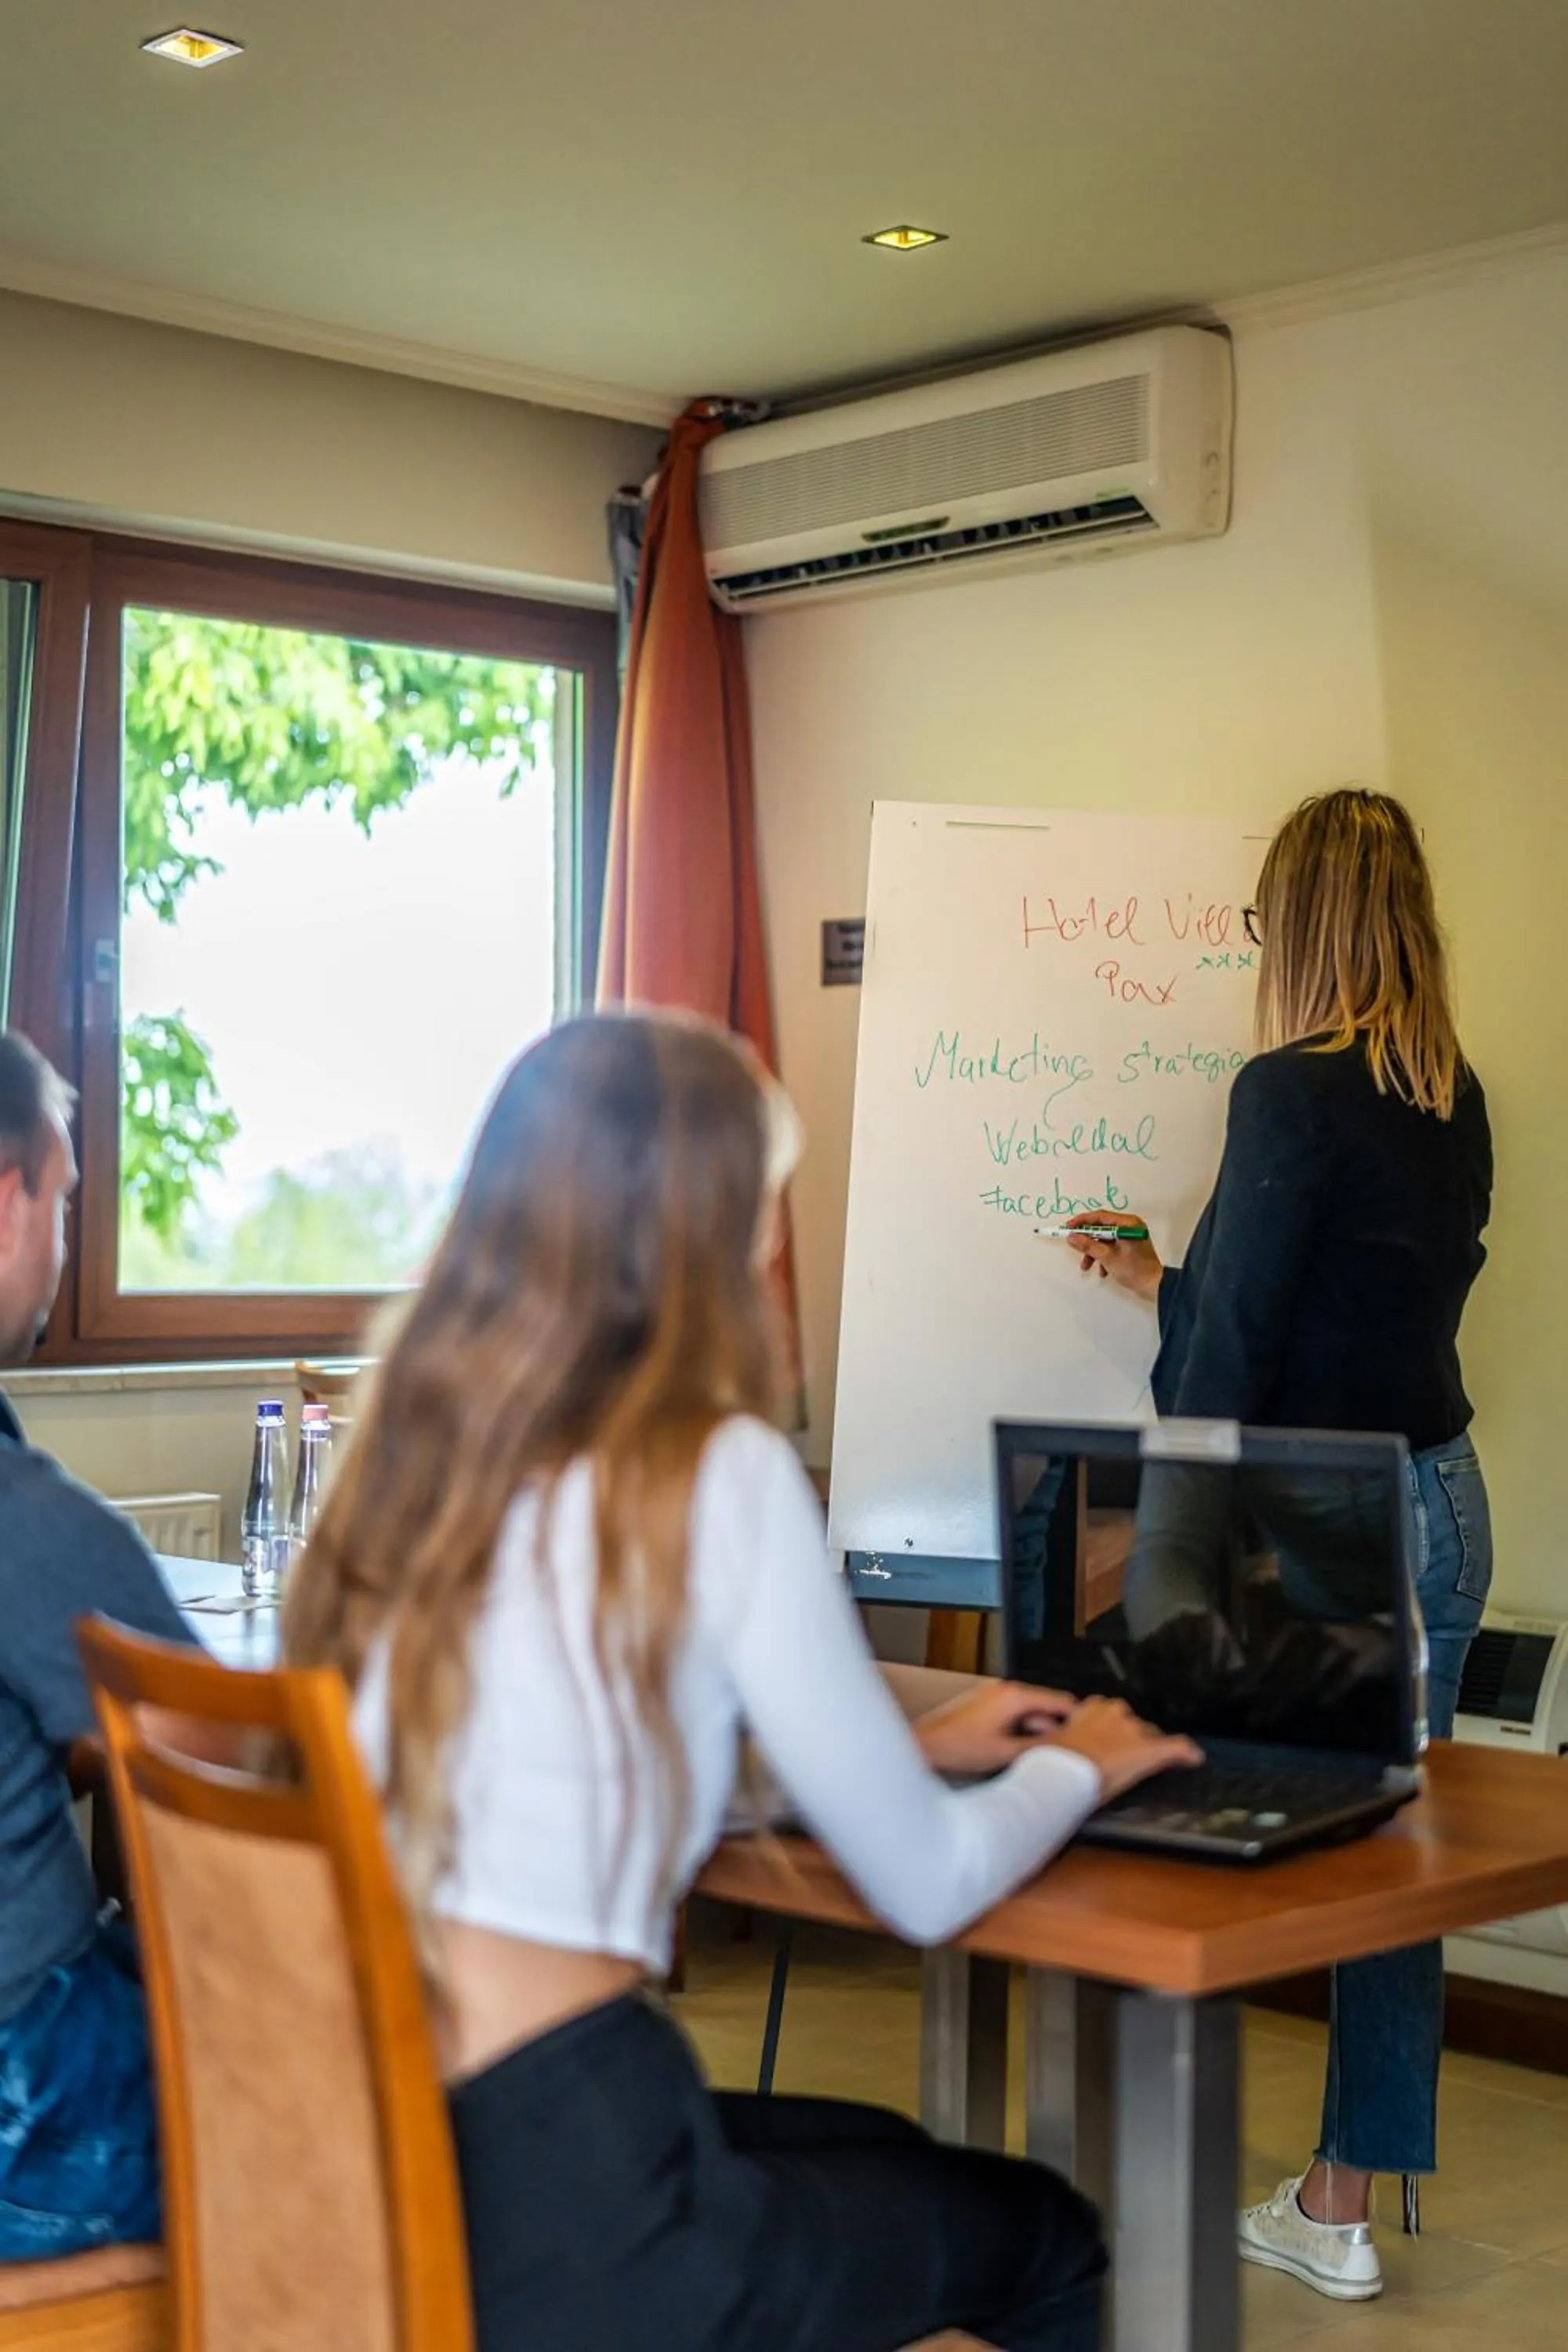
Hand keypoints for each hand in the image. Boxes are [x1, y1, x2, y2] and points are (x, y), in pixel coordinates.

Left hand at [914, 1679, 1077, 1775]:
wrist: (926, 1746)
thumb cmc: (959, 1748)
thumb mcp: (1007, 1754)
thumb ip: (1039, 1749)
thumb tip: (1063, 1749)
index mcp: (1014, 1696)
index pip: (1059, 1701)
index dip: (1077, 1717)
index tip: (1091, 1730)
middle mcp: (1004, 1689)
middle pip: (1043, 1706)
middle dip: (1052, 1729)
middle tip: (1060, 1751)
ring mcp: (992, 1694)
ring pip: (1027, 1712)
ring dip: (1034, 1731)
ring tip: (1031, 1754)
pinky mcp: (984, 1703)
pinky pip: (1012, 1713)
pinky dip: (1019, 1728)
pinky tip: (1014, 1749)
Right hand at [1042, 1695, 1201, 1803]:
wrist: (1063, 1771)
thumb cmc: (1048, 1758)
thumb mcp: (1043, 1742)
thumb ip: (1044, 1731)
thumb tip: (1026, 1725)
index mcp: (1090, 1709)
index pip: (1107, 1714)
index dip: (1108, 1731)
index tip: (1104, 1744)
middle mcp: (1115, 1713)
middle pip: (1131, 1724)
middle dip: (1130, 1738)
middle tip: (1121, 1759)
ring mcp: (1134, 1732)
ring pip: (1149, 1736)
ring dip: (1149, 1748)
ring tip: (1149, 1763)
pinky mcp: (1150, 1751)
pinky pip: (1176, 1748)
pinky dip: (1186, 1753)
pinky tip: (1195, 1758)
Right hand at [1060, 1211, 1162, 1303]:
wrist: (1154, 1286)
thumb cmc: (1135, 1270)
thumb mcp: (1107, 1257)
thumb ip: (1088, 1245)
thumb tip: (1071, 1237)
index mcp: (1127, 1223)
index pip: (1100, 1216)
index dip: (1081, 1222)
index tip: (1067, 1228)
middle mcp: (1129, 1227)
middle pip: (1101, 1228)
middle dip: (1087, 1240)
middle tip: (1073, 1245)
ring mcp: (1129, 1237)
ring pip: (1104, 1240)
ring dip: (1093, 1252)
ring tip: (1086, 1266)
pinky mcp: (1129, 1247)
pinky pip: (1111, 1247)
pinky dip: (1103, 1257)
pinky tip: (1102, 1271)